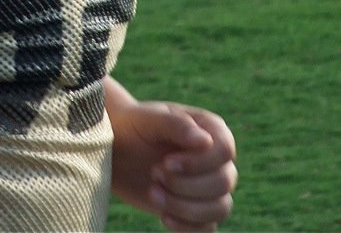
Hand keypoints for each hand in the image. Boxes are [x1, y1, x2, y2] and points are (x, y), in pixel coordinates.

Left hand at [108, 92, 236, 231]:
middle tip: (154, 173)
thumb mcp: (149, 119)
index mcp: (211, 129)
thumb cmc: (133, 126)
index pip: (225, 150)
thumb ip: (176, 125)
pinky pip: (208, 228)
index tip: (166, 162)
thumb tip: (205, 141)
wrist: (116, 148)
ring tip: (153, 194)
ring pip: (220, 208)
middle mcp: (216, 158)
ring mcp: (208, 185)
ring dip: (185, 207)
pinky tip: (164, 217)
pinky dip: (188, 228)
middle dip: (186, 184)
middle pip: (224, 181)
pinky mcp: (196, 209)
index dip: (199, 162)